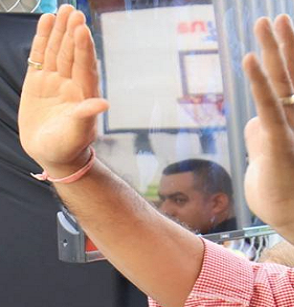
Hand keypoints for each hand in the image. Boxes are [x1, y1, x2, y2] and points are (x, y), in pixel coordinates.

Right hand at [18, 5, 108, 176]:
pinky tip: (46, 22)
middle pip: (71, 53)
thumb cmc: (69, 146)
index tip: (82, 30)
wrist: (54, 155)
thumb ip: (87, 116)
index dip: (83, 49)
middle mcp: (71, 84)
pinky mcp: (38, 82)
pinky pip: (40, 56)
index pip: (84, 66)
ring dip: (59, 31)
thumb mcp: (77, 133)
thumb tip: (104, 103)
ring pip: (57, 51)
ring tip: (62, 10)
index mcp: (84, 94)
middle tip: (73, 11)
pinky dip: (42, 40)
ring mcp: (54, 81)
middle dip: (72, 33)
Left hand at [241, 16, 293, 232]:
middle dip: (281, 44)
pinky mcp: (279, 143)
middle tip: (275, 17)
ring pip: (281, 84)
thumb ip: (262, 137)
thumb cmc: (283, 193)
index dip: (286, 56)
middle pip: (289, 75)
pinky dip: (258, 82)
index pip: (292, 84)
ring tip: (264, 23)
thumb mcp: (268, 158)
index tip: (281, 31)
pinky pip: (268, 106)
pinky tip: (250, 58)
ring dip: (272, 51)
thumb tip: (254, 123)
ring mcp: (290, 131)